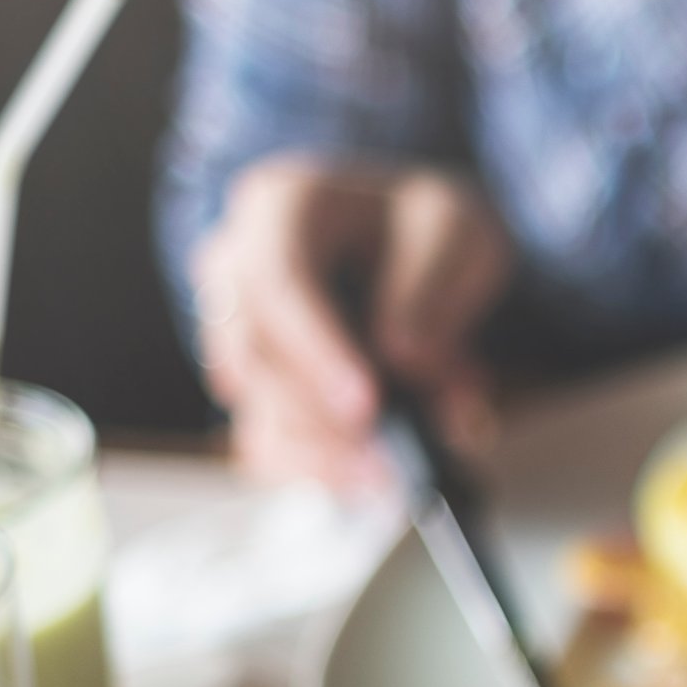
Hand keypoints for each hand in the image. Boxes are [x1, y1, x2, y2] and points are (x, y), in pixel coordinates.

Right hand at [190, 157, 510, 490]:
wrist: (408, 242)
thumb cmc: (423, 228)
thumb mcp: (455, 228)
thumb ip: (435, 285)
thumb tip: (404, 358)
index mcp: (282, 206)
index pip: (279, 281)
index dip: (317, 350)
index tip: (366, 405)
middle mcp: (237, 266)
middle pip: (254, 357)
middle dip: (323, 419)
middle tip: (390, 461)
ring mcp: (232, 329)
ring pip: (253, 410)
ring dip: (322, 454)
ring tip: (392, 476)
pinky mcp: (250, 388)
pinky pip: (261, 441)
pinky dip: (316, 468)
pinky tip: (368, 480)